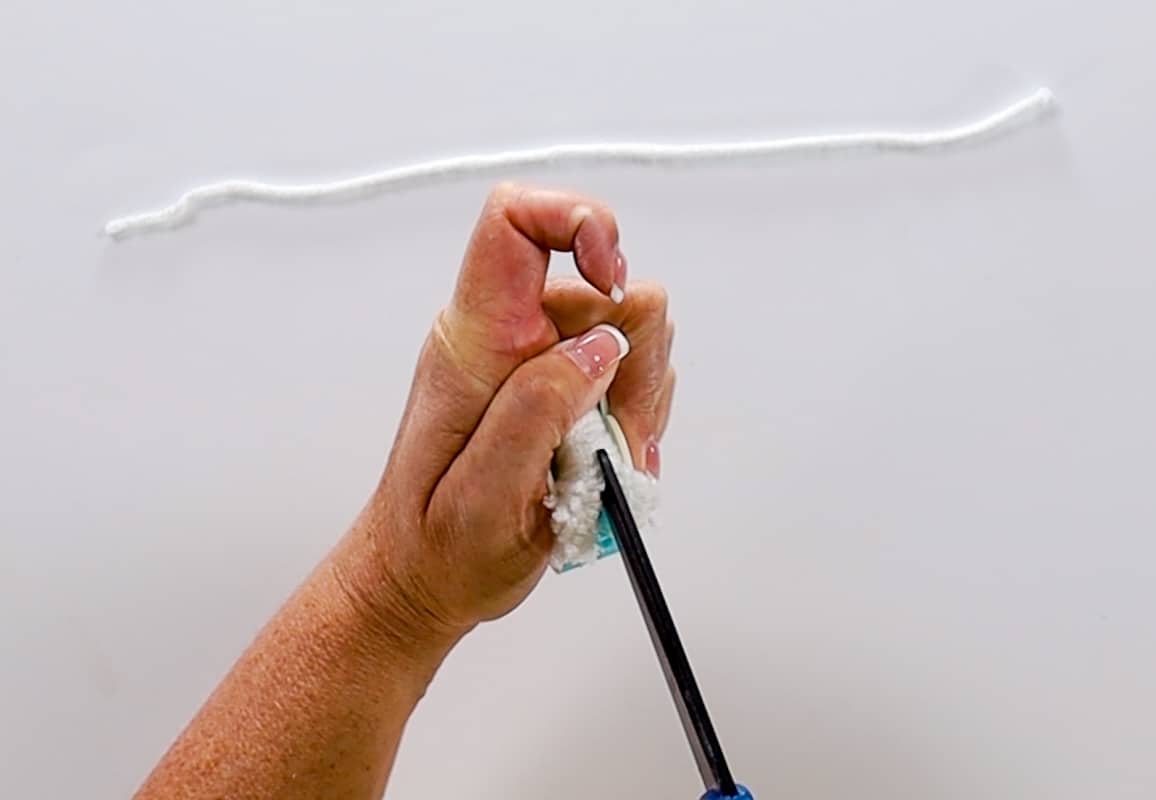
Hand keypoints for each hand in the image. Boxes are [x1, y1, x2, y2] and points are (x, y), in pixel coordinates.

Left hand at [341, 184, 675, 641]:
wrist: (423, 577)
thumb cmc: (438, 547)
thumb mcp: (485, 498)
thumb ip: (537, 412)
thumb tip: (597, 348)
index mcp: (475, 344)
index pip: (514, 222)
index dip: (577, 221)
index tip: (612, 281)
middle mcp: (508, 335)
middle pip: (605, 287)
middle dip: (636, 364)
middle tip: (619, 440)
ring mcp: (537, 358)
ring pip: (630, 331)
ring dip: (637, 400)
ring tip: (604, 464)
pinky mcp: (561, 383)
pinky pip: (629, 370)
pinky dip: (634, 417)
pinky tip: (607, 461)